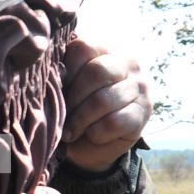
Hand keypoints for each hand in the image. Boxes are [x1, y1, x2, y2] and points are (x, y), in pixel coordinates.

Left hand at [62, 38, 152, 173]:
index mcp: (104, 50)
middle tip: (63, 115)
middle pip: (96, 72)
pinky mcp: (143, 113)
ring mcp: (139, 88)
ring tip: (70, 131)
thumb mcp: (66, 88)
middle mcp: (127, 64)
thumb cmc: (76, 108)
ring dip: (80, 120)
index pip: (83, 49)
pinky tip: (91, 136)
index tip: (58, 91)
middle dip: (73, 99)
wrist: (94, 143)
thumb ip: (62, 75)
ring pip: (103, 100)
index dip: (66, 72)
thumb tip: (51, 73)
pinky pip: (113, 122)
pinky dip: (95, 133)